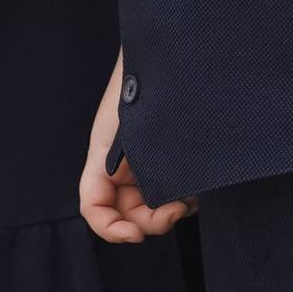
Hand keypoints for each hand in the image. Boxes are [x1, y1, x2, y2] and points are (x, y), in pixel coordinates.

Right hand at [77, 62, 192, 242]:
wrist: (175, 56)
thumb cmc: (146, 84)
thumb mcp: (135, 126)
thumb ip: (136, 165)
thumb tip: (155, 204)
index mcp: (104, 160)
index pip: (95, 209)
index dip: (110, 230)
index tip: (135, 235)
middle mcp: (122, 168)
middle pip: (128, 216)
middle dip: (153, 221)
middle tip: (179, 208)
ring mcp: (145, 167)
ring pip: (153, 209)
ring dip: (172, 211)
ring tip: (191, 195)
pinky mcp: (169, 164)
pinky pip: (173, 195)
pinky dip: (184, 199)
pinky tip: (198, 188)